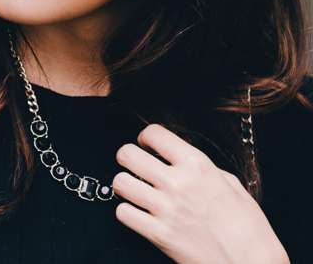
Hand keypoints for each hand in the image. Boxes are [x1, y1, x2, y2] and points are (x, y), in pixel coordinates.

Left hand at [112, 124, 287, 263]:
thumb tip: (181, 161)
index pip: (154, 133)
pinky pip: (122, 213)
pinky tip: (139, 214)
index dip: (146, 138)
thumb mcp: (232, 186)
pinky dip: (127, 213)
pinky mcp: (158, 234)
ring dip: (125, 186)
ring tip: (137, 191)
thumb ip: (203, 169)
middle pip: (126, 154)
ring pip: (119, 182)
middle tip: (136, 168)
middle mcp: (178, 183)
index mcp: (198, 165)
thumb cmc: (249, 227)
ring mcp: (166, 209)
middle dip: (128, 158)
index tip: (147, 146)